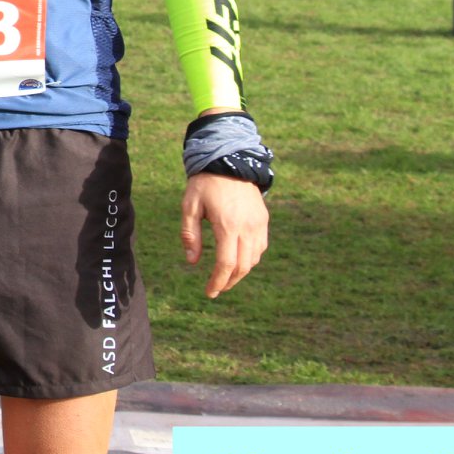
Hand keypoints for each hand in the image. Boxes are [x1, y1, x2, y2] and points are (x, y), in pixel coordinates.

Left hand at [180, 172, 268, 297]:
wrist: (229, 160)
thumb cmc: (205, 183)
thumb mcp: (190, 206)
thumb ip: (189, 234)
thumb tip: (192, 262)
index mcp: (228, 225)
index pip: (226, 263)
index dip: (218, 281)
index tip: (210, 292)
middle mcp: (247, 227)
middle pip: (243, 266)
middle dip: (229, 281)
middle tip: (216, 288)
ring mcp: (259, 224)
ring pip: (255, 259)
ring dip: (241, 272)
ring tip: (226, 276)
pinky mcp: (264, 220)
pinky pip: (261, 247)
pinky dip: (251, 258)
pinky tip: (239, 259)